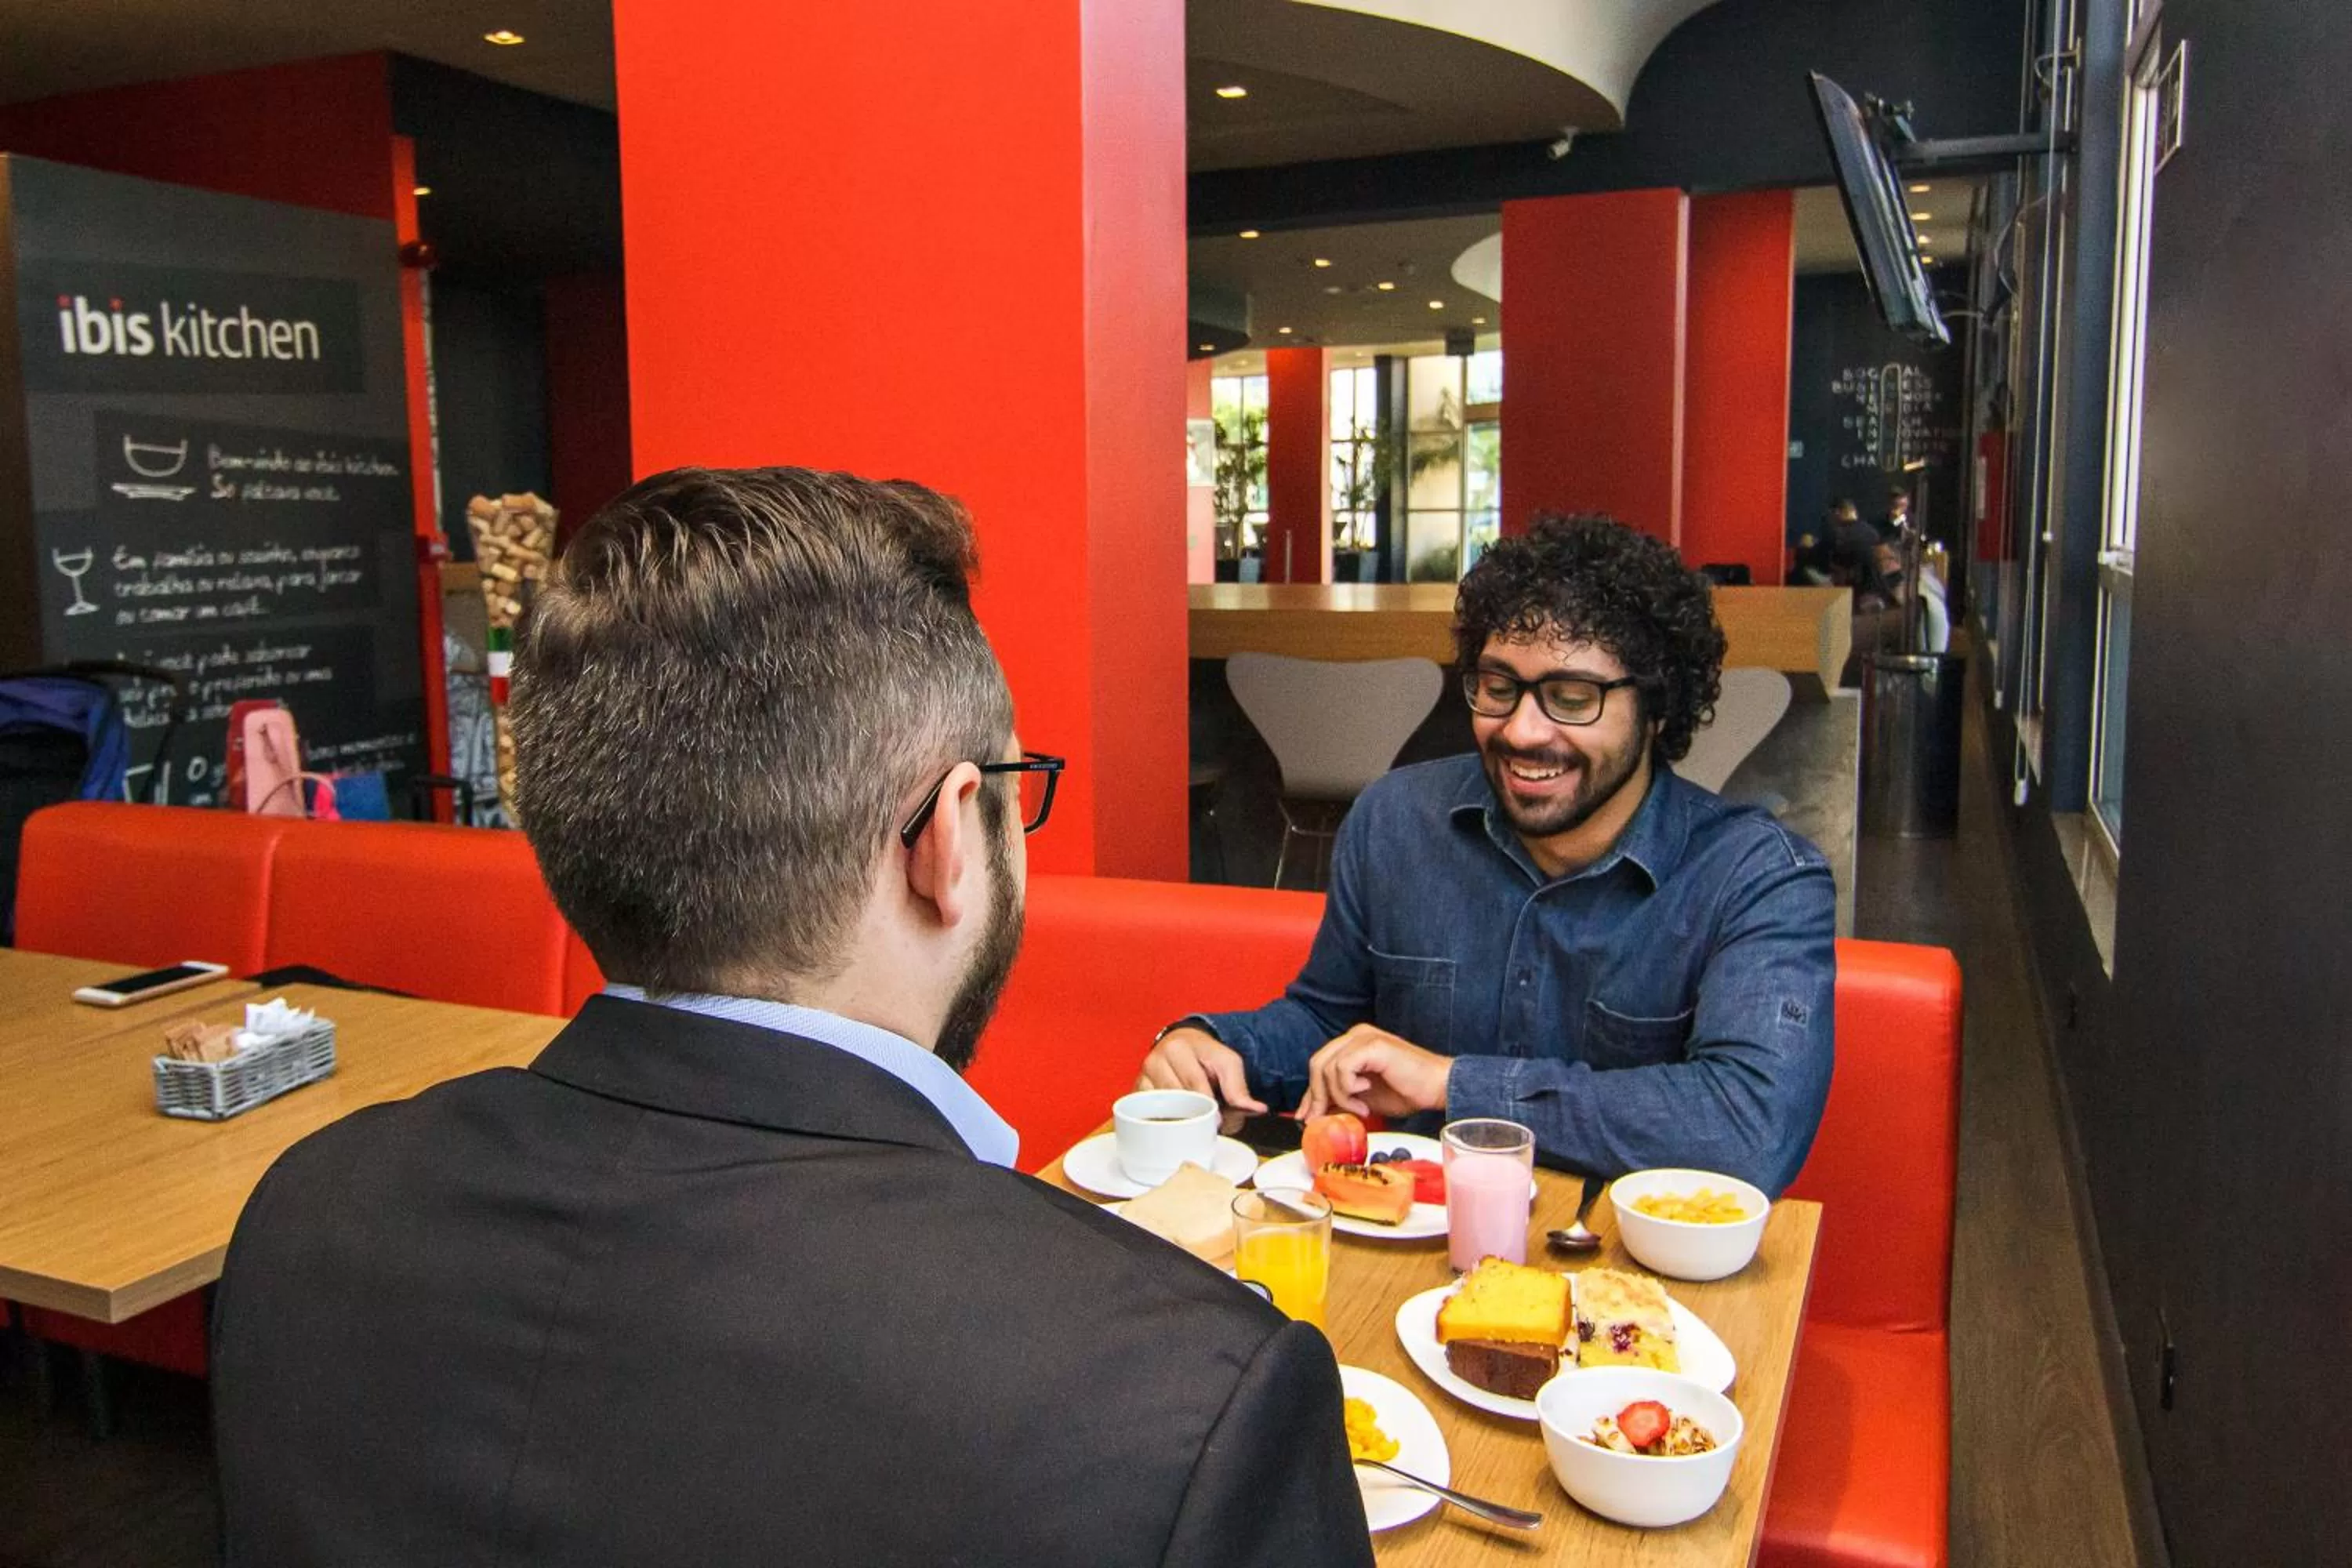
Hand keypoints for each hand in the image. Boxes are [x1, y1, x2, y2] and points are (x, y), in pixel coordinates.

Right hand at [1136, 1027, 1265, 1112]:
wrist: (1182, 1044)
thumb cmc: (1206, 1057)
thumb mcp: (1228, 1063)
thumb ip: (1240, 1087)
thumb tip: (1257, 1108)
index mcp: (1181, 1047)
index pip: (1194, 1083)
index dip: (1207, 1105)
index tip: (1217, 1121)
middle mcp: (1156, 1058)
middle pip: (1178, 1098)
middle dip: (1195, 1113)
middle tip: (1207, 1122)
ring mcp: (1143, 1074)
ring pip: (1162, 1107)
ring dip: (1180, 1118)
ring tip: (1193, 1118)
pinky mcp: (1136, 1089)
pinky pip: (1147, 1112)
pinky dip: (1163, 1120)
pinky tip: (1174, 1121)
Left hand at [1297, 1024, 1450, 1120]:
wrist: (1437, 1086)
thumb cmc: (1406, 1091)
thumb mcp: (1363, 1099)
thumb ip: (1339, 1099)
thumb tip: (1313, 1114)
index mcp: (1353, 1044)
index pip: (1320, 1066)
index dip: (1310, 1093)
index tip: (1306, 1116)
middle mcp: (1356, 1035)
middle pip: (1317, 1063)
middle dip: (1316, 1095)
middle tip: (1324, 1117)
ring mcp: (1363, 1037)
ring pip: (1327, 1067)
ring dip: (1340, 1095)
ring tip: (1361, 1108)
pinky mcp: (1372, 1045)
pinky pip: (1342, 1068)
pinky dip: (1348, 1088)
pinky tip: (1366, 1095)